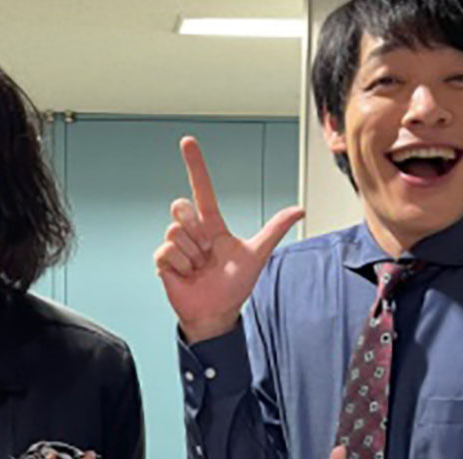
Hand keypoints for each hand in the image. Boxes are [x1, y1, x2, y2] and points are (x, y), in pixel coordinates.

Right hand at [154, 136, 304, 342]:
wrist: (217, 312)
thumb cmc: (234, 285)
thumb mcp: (256, 254)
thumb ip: (274, 229)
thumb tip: (299, 209)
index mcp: (212, 224)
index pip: (202, 189)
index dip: (195, 165)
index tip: (187, 142)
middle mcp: (193, 231)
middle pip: (182, 208)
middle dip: (195, 227)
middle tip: (206, 249)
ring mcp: (177, 246)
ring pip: (175, 232)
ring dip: (192, 254)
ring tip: (199, 267)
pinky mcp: (164, 261)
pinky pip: (166, 251)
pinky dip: (181, 266)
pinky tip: (188, 275)